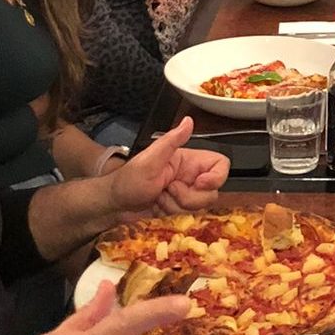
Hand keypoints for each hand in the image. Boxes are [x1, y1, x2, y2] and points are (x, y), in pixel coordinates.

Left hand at [105, 117, 229, 215]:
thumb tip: (189, 120)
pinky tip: (158, 205)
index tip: (198, 183)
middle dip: (190, 197)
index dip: (216, 177)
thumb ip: (172, 140)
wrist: (114, 204)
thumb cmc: (128, 180)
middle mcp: (191, 175)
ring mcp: (186, 192)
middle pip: (212, 191)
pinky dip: (172, 212)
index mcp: (188, 160)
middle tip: (168, 190)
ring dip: (177, 205)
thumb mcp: (150, 159)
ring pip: (200, 205)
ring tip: (159, 197)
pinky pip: (188, 214)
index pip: (220, 165)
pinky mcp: (179, 206)